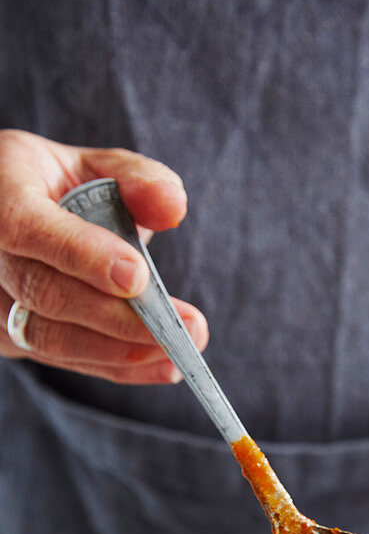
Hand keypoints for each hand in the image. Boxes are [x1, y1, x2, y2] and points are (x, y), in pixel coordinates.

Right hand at [0, 129, 208, 382]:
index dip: (82, 255)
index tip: (138, 278)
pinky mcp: (9, 337)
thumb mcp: (97, 167)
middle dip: (120, 318)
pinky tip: (162, 365)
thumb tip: (172, 208)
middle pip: (44, 294)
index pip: (27, 228)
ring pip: (49, 337)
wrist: (15, 215)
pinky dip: (116, 365)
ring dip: (121, 351)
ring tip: (180, 353)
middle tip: (187, 328)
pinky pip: (62, 359)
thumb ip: (136, 179)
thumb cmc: (61, 188)